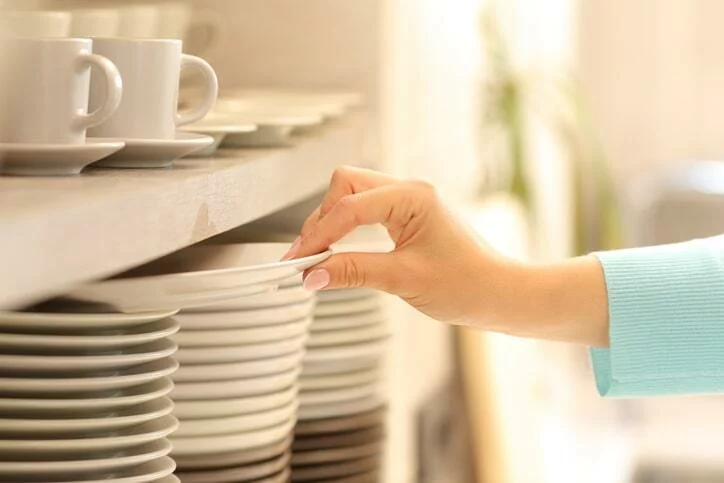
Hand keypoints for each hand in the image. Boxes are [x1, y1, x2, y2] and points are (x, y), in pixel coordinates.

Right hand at [284, 166, 608, 345]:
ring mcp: (407, 200)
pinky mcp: (406, 214)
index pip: (349, 207)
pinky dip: (345, 227)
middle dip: (321, 218)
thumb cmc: (466, 284)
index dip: (319, 234)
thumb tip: (312, 275)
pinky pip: (364, 209)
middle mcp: (409, 190)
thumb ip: (354, 272)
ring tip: (315, 256)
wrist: (499, 294)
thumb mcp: (403, 280)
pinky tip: (336, 249)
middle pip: (345, 185)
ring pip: (351, 195)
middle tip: (305, 256)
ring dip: (331, 222)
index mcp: (412, 197)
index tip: (299, 262)